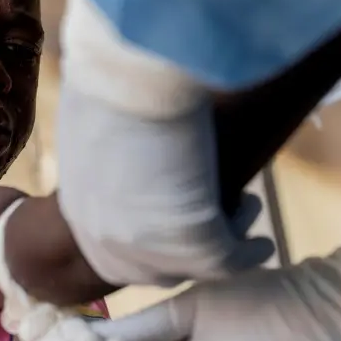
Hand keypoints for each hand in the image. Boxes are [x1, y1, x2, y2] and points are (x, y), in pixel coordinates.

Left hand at [56, 84, 274, 287]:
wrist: (131, 70)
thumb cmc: (110, 79)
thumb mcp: (92, 126)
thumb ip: (102, 153)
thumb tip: (114, 139)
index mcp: (77, 207)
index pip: (113, 253)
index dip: (150, 247)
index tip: (180, 227)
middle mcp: (105, 237)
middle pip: (152, 271)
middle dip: (186, 254)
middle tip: (218, 226)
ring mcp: (146, 246)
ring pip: (194, 265)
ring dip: (223, 245)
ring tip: (244, 211)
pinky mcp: (192, 243)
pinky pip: (227, 260)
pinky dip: (249, 253)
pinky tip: (263, 242)